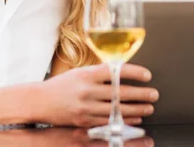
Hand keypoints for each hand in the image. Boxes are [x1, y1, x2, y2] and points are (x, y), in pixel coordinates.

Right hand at [37, 63, 158, 127]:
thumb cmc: (62, 85)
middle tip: (154, 94)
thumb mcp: (80, 72)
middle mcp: (87, 90)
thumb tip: (122, 73)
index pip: (115, 71)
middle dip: (141, 94)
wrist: (40, 100)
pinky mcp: (84, 121)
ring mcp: (86, 107)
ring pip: (117, 109)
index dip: (134, 72)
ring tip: (149, 107)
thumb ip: (99, 73)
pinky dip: (124, 120)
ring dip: (137, 109)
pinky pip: (109, 121)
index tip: (147, 75)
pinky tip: (135, 119)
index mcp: (87, 74)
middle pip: (120, 92)